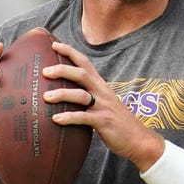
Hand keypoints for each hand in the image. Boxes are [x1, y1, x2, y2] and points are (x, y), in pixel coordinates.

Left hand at [42, 41, 164, 170]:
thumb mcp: (103, 103)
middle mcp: (102, 93)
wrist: (139, 139)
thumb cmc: (117, 122)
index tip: (54, 44)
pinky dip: (69, 117)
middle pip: (81, 74)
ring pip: (81, 95)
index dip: (70, 52)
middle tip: (45, 71)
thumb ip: (88, 96)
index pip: (85, 63)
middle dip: (62, 70)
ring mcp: (103, 107)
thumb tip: (65, 94)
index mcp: (101, 86)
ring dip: (62, 94)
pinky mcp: (104, 122)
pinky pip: (84, 118)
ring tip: (45, 97)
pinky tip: (56, 119)